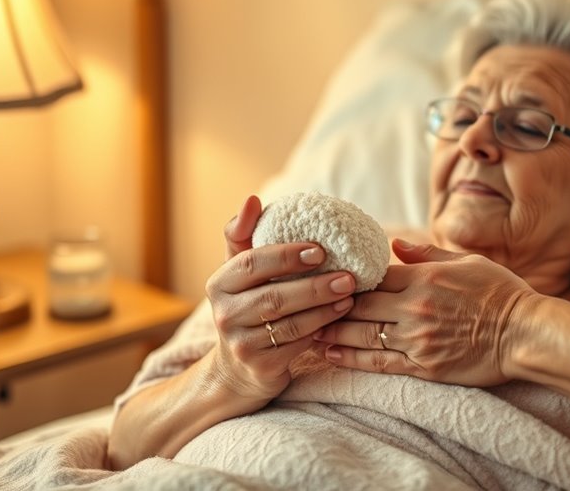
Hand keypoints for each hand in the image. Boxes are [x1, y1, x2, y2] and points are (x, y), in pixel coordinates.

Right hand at [205, 195, 356, 405]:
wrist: (238, 371)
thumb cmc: (247, 308)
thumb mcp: (239, 274)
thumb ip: (244, 236)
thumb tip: (252, 200)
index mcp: (219, 283)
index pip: (252, 261)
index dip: (286, 254)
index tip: (321, 249)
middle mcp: (224, 314)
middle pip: (274, 296)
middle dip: (315, 285)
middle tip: (348, 276)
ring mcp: (241, 344)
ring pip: (290, 322)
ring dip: (325, 307)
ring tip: (350, 294)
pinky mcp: (260, 367)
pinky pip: (297, 344)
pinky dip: (321, 328)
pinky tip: (340, 316)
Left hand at [315, 238, 536, 386]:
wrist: (525, 333)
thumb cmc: (501, 293)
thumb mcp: (467, 261)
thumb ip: (427, 255)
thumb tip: (395, 245)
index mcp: (424, 279)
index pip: (374, 277)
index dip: (349, 278)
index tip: (329, 278)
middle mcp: (415, 308)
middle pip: (360, 305)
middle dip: (331, 304)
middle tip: (305, 303)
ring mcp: (418, 339)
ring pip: (362, 335)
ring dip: (332, 332)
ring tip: (307, 329)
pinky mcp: (424, 366)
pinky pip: (380, 362)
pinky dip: (352, 358)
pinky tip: (330, 353)